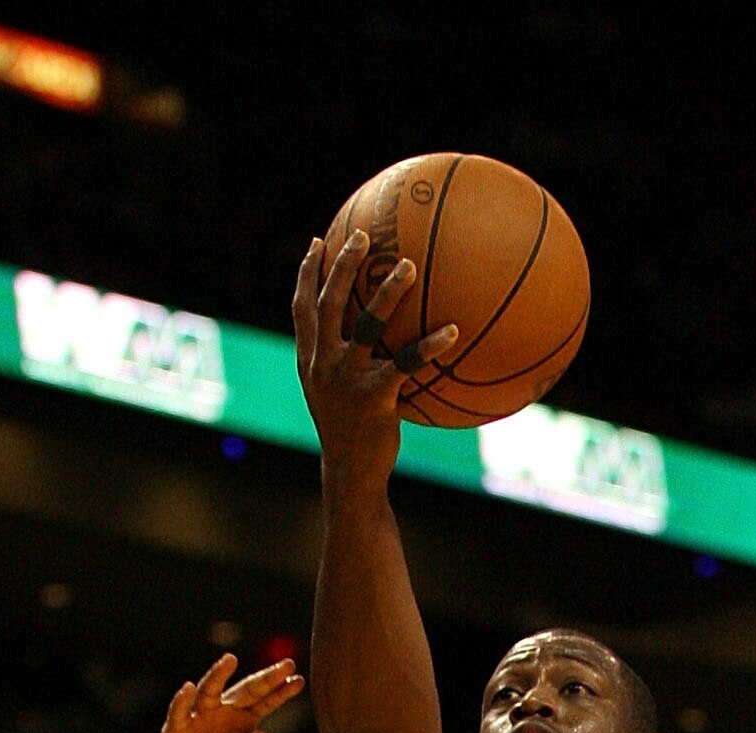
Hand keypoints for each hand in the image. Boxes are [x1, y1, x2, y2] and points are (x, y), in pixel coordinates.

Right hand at [136, 654, 304, 732]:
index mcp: (245, 721)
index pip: (267, 701)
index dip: (282, 692)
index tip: (300, 680)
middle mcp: (225, 712)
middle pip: (247, 690)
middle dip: (267, 677)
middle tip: (288, 664)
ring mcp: (200, 717)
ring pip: (210, 690)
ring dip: (219, 674)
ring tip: (231, 659)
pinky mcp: (177, 729)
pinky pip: (180, 712)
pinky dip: (182, 700)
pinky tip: (188, 689)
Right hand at [293, 229, 457, 482]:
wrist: (351, 475)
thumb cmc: (349, 434)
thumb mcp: (334, 397)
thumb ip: (341, 364)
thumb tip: (369, 338)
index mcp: (310, 361)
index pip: (301, 308)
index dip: (307, 273)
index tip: (316, 243)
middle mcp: (323, 364)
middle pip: (329, 302)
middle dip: (343, 265)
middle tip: (363, 235)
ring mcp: (346, 379)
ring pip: (365, 323)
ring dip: (387, 292)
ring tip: (408, 266)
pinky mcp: (374, 397)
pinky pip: (406, 364)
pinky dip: (430, 346)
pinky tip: (453, 330)